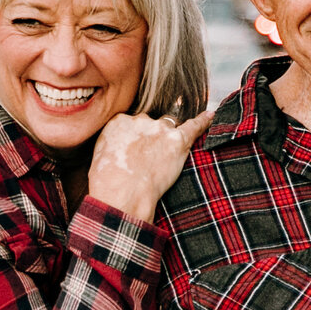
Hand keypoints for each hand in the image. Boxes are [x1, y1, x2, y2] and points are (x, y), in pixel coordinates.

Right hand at [85, 108, 212, 223]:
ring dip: (170, 138)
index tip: (135, 151)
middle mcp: (140, 120)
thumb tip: (118, 149)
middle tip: (148, 160)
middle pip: (150, 124)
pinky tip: (211, 116)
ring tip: (170, 151)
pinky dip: (203, 122)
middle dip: (151, 138)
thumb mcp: (99, 157)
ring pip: (169, 126)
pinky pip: (193, 126)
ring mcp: (160, 129)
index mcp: (118, 122)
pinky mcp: (177, 141)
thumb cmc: (106, 182)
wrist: (122, 193)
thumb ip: (112, 145)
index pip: (132, 123)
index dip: (135, 138)